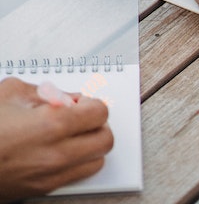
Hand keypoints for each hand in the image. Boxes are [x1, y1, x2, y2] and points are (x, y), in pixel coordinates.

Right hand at [0, 77, 112, 201]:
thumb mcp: (11, 93)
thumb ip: (44, 92)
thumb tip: (63, 96)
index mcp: (52, 125)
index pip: (99, 112)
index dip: (92, 102)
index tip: (80, 101)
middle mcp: (57, 153)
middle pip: (105, 139)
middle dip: (97, 124)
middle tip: (80, 116)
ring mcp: (50, 175)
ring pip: (96, 162)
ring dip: (90, 145)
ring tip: (71, 134)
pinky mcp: (43, 189)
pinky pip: (77, 176)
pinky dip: (77, 162)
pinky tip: (59, 150)